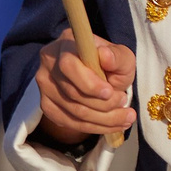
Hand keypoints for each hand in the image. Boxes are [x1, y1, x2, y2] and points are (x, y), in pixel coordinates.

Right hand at [32, 28, 135, 149]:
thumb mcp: (122, 58)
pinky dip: (94, 127)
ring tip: (126, 116)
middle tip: (124, 103)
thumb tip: (105, 56)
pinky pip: (69, 122)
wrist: (99, 79)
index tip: (110, 92)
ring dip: (103, 119)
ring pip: (73, 111)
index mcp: (65, 44)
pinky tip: (113, 125)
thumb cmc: (110, 65)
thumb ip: (117, 57)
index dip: (88, 83)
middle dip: (103, 104)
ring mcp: (45, 85)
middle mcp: (49, 62)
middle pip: (72, 92)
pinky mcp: (46, 105)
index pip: (68, 65)